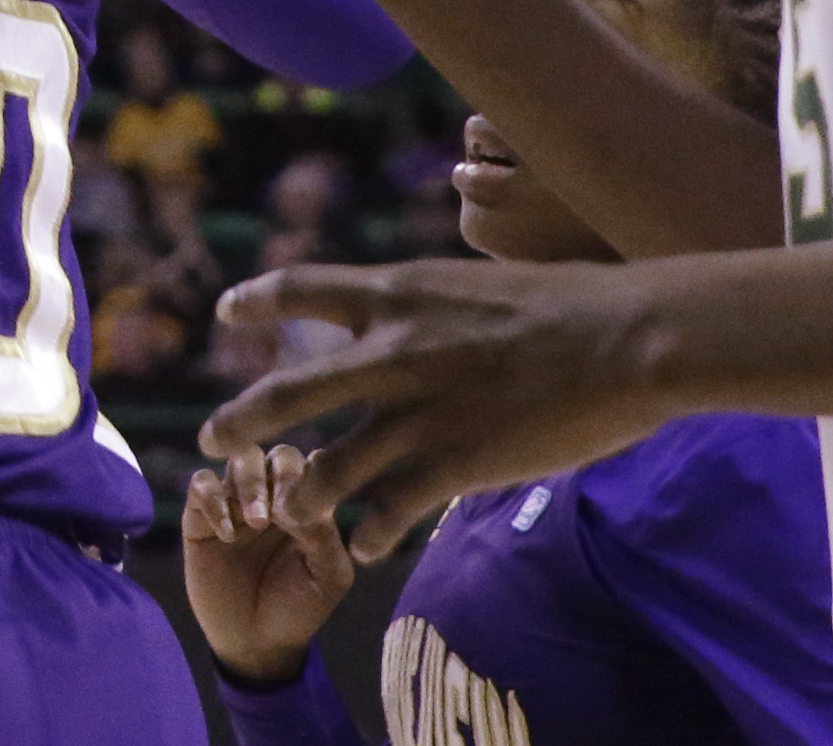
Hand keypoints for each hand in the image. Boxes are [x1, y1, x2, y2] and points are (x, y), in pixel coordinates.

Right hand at [181, 446, 353, 686]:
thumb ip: (324, 536)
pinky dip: (213, 500)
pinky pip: (201, 483)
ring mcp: (235, 500)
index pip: (311, 463)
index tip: (307, 507)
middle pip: (276, 453)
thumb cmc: (297, 607)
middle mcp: (272, 493)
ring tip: (254, 522)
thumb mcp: (327, 577)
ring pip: (240, 457)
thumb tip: (303, 500)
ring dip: (249, 482)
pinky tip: (226, 535)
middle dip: (279, 477)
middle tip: (276, 515)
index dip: (310, 477)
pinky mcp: (201, 514)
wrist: (255, 642)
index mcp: (306, 502)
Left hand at [201, 257, 671, 563]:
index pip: (301, 289)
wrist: (621, 339)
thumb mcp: (475, 284)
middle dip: (242, 418)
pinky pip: (391, 510)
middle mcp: (391, 350)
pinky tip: (363, 549)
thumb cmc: (567, 302)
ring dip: (303, 496)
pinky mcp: (454, 463)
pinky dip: (371, 534)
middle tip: (211, 440)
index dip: (256, 300)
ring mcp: (418, 411)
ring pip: (330, 466)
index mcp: (397, 293)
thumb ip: (432, 306)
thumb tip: (420, 308)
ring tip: (290, 513)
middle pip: (288, 388)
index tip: (226, 312)